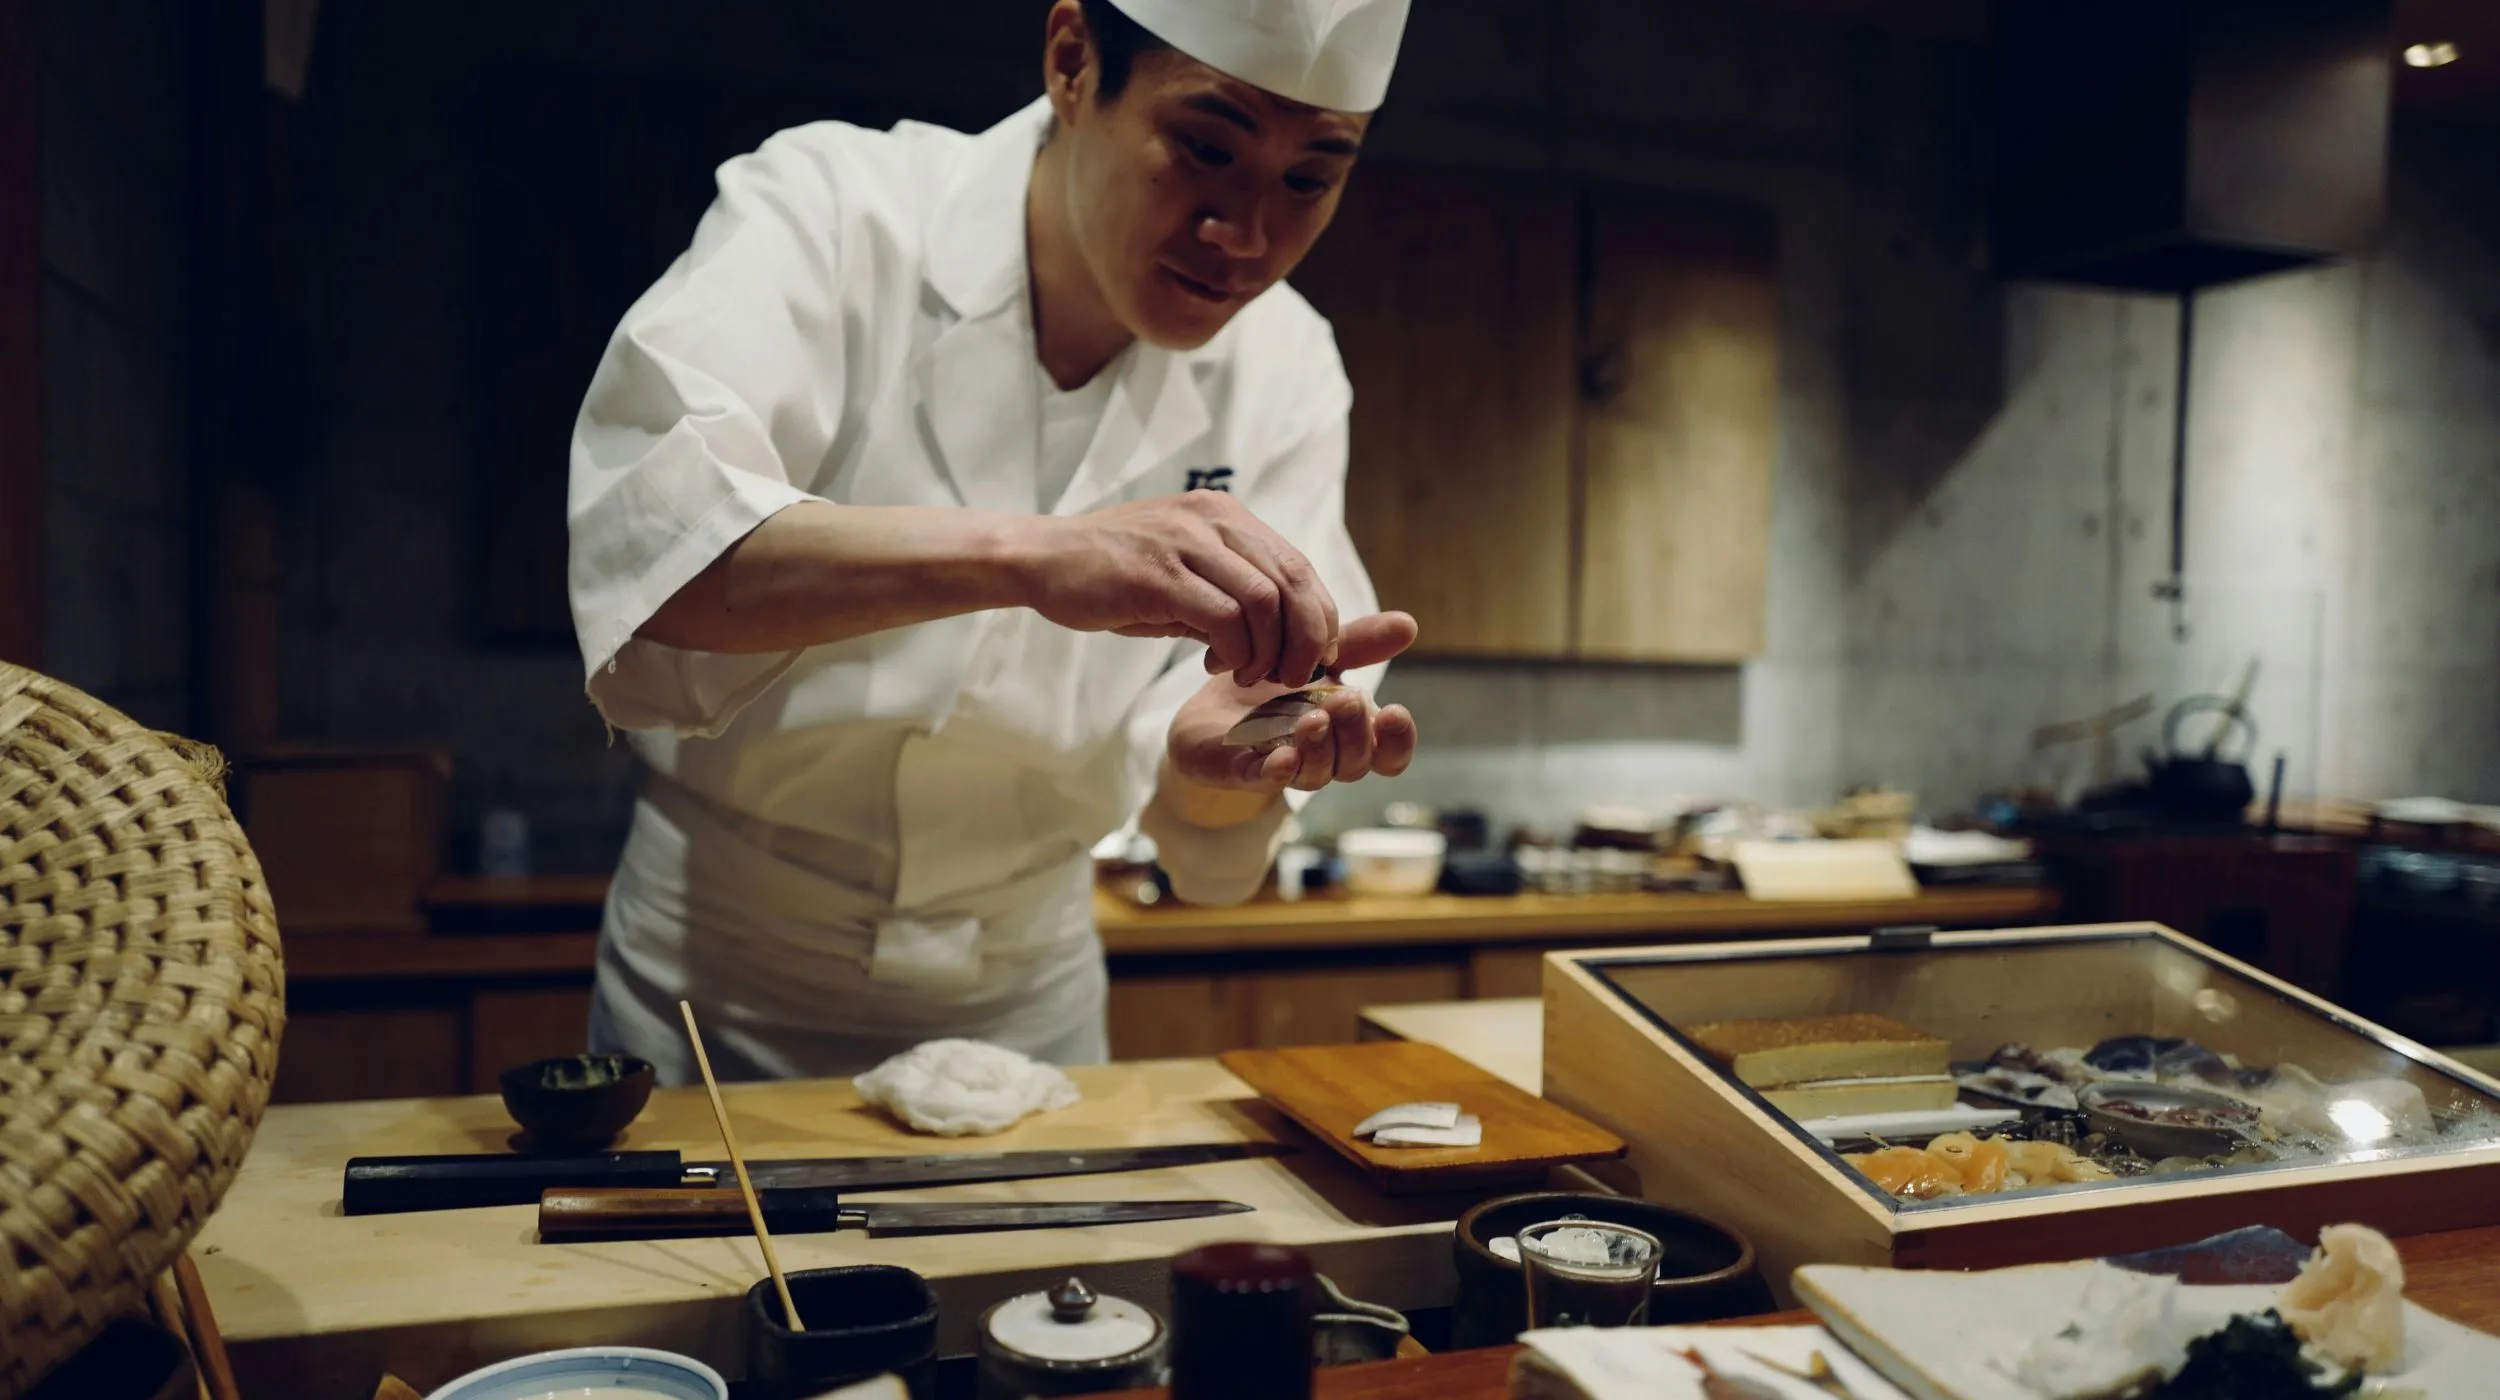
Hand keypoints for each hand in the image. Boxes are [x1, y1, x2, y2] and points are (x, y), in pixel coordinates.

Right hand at [1005, 491, 1339, 686]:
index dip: (1317, 616)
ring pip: (1264, 602)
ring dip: (1269, 651)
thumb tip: (1277, 638)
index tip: (1312, 656)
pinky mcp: (1157, 576)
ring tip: (1252, 676)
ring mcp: (1184, 545)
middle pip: (1293, 582)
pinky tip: (1216, 666)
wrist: (1041, 558)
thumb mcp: (1181, 572)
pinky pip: (1222, 619)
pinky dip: (1234, 652)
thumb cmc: (1111, 572)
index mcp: (1224, 516)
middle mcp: (1212, 521)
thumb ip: (1227, 593)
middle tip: (1295, 677)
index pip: (1298, 566)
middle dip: (1305, 639)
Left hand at [1164, 612, 1418, 803]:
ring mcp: (1286, 768)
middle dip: (1355, 734)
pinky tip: (1283, 756)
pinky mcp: (1243, 771)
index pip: (1388, 753)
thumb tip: (1408, 623)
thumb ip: (1359, 644)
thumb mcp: (1317, 656)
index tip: (1395, 711)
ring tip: (1313, 718)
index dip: (1398, 740)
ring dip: (1320, 748)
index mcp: (1349, 734)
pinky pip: (1264, 780)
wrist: (1209, 706)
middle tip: (1348, 701)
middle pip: (1355, 764)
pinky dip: (1277, 772)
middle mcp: (1324, 757)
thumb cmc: (1273, 686)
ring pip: (1316, 774)